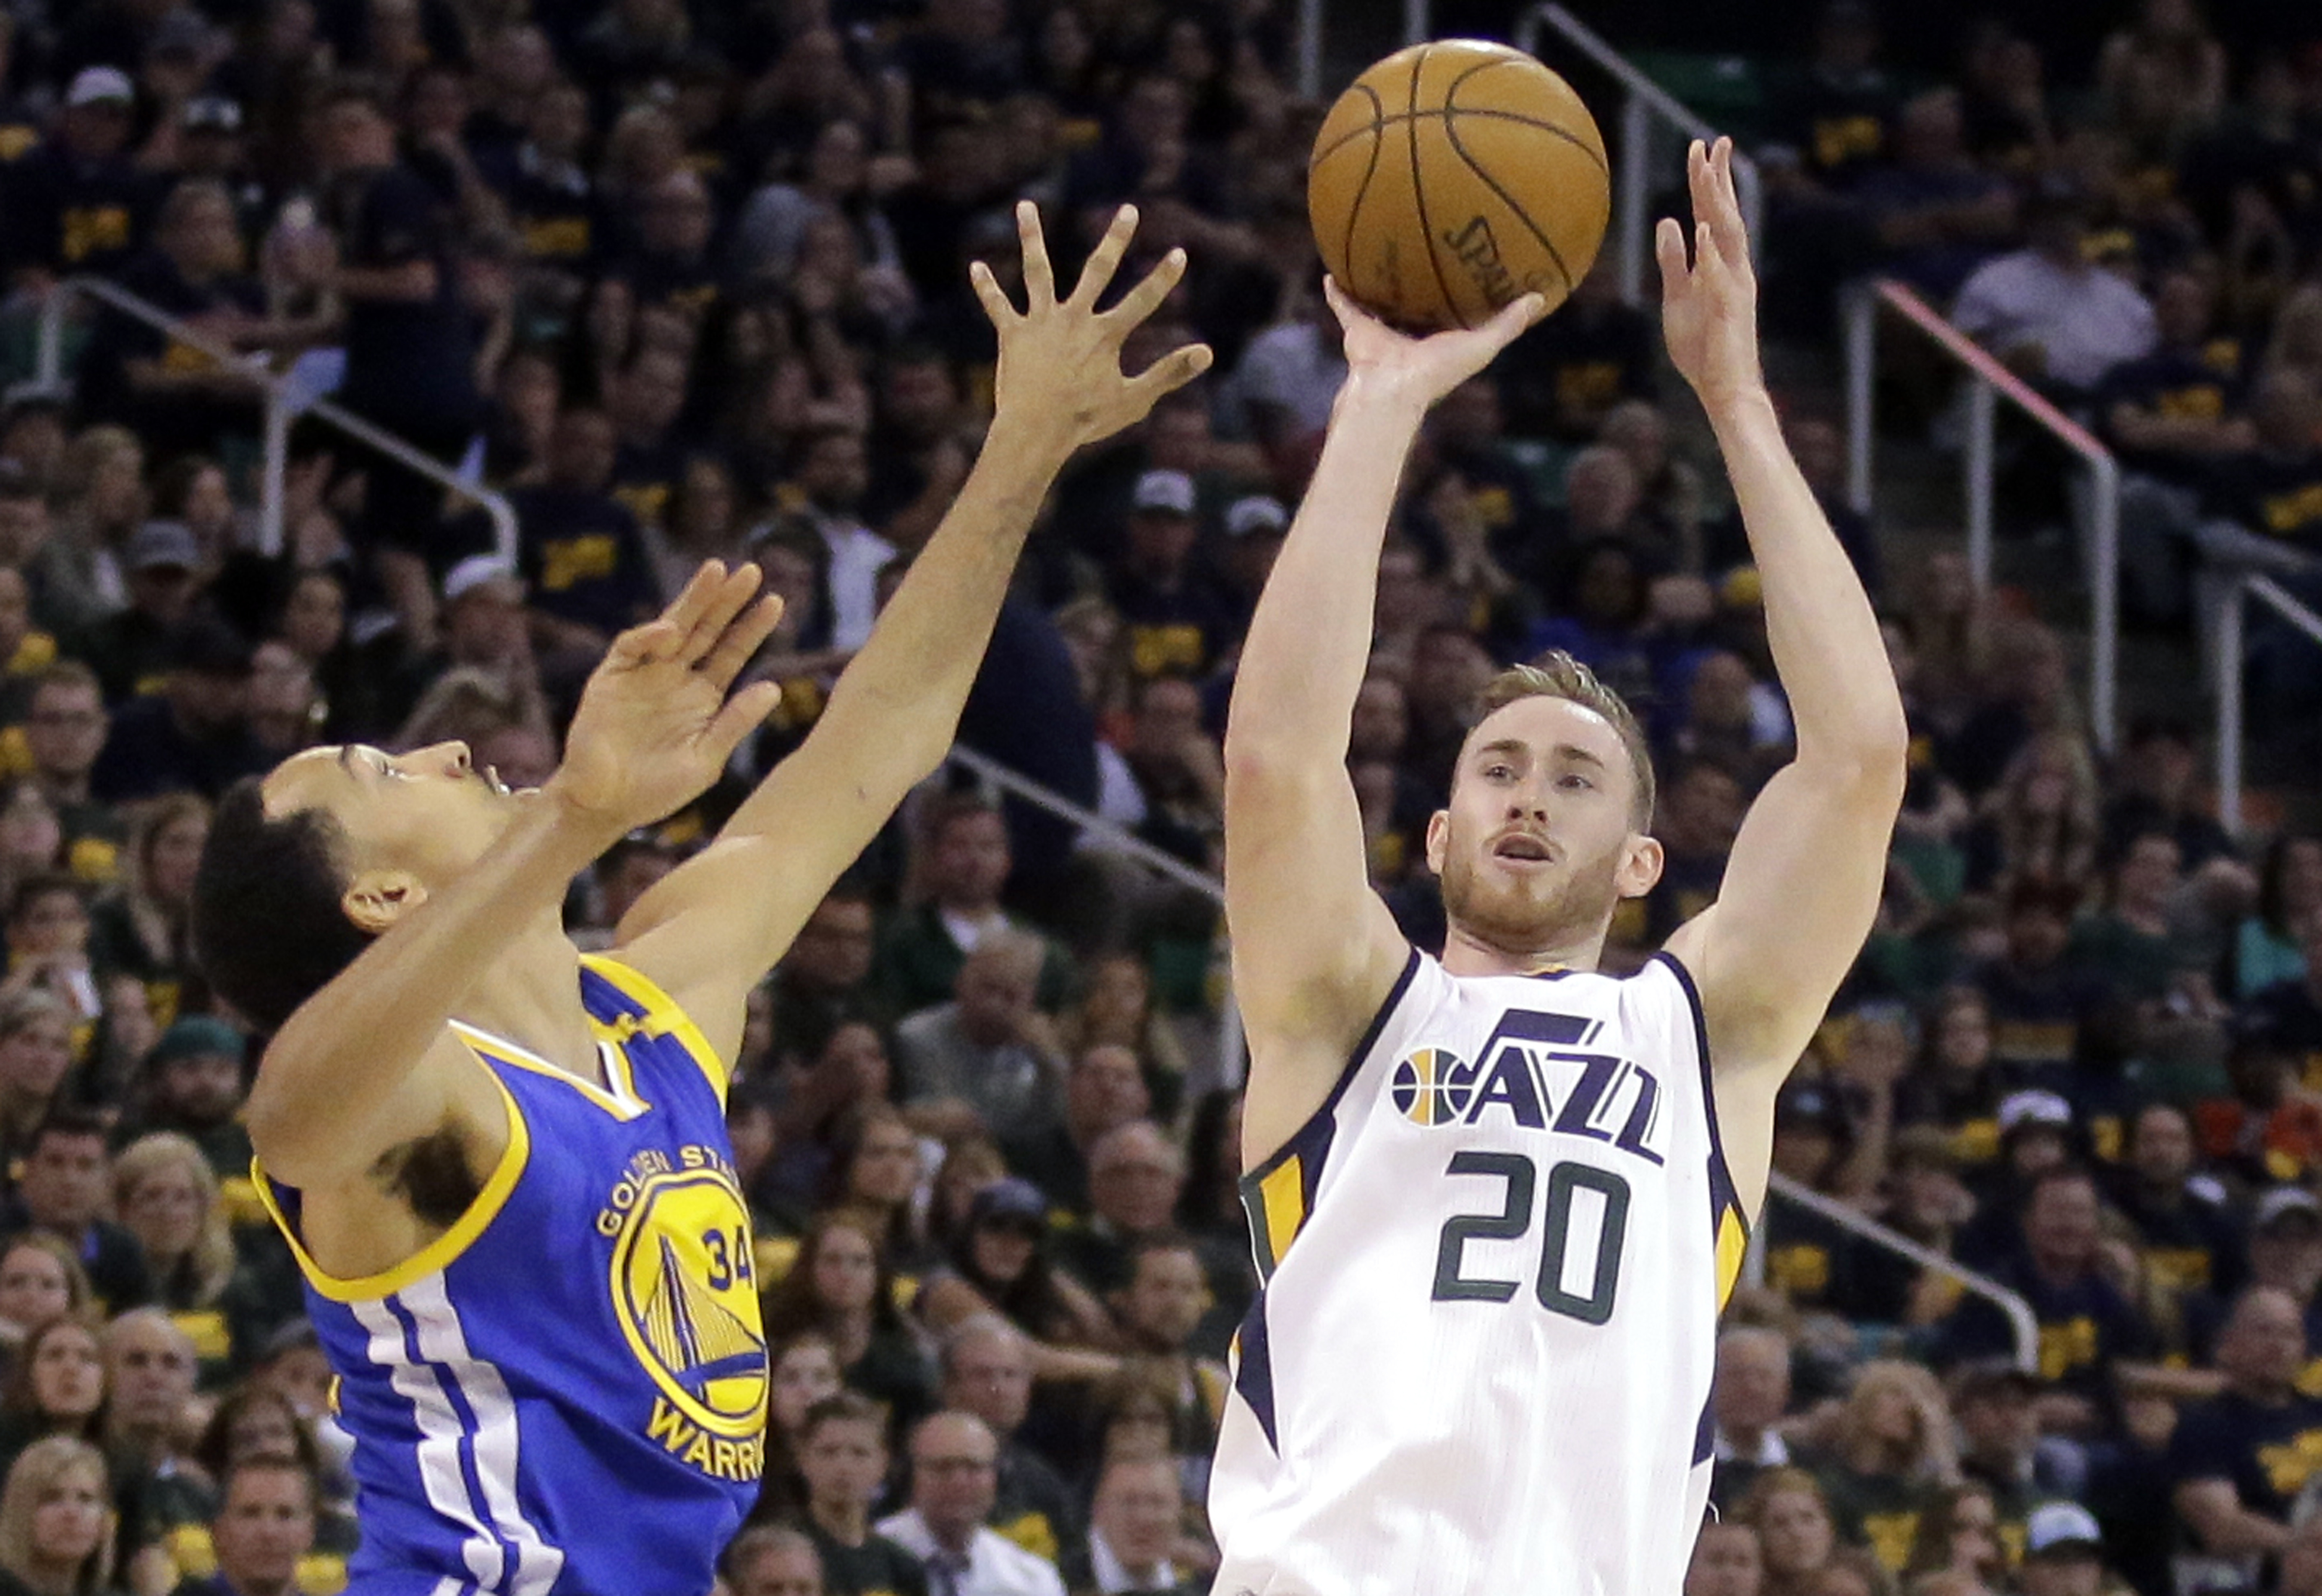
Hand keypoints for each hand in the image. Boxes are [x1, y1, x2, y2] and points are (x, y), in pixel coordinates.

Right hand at [548, 562, 785, 830]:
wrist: (604, 806)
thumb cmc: (657, 790)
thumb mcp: (705, 759)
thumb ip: (735, 724)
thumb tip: (775, 688)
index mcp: (703, 697)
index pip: (732, 652)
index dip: (752, 627)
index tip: (777, 601)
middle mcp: (676, 677)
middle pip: (707, 630)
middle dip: (727, 601)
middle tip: (752, 571)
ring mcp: (644, 674)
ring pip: (673, 626)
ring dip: (694, 600)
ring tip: (717, 572)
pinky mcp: (611, 677)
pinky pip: (631, 647)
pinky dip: (650, 636)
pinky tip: (671, 630)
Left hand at [972, 201, 1211, 454]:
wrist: (1036, 430)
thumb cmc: (1086, 420)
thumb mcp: (1135, 400)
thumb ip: (1170, 372)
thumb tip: (1207, 352)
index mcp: (1105, 334)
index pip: (1142, 300)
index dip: (1163, 278)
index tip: (1179, 253)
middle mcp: (1074, 318)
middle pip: (1098, 270)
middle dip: (1116, 239)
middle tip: (1128, 210)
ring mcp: (1041, 322)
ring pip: (1037, 271)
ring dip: (1032, 237)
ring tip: (1025, 205)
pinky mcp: (1012, 335)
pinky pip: (997, 306)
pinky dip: (986, 287)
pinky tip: (976, 267)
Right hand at [1324, 274, 1542, 410]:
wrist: (1392, 388)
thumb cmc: (1438, 372)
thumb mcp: (1482, 344)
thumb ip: (1508, 324)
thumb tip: (1540, 297)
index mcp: (1438, 342)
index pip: (1450, 315)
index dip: (1459, 295)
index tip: (1467, 270)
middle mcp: (1409, 337)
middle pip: (1414, 306)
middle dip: (1417, 286)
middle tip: (1421, 253)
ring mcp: (1382, 334)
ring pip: (1378, 303)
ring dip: (1375, 285)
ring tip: (1374, 256)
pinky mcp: (1356, 331)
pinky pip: (1344, 306)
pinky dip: (1337, 292)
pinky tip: (1332, 272)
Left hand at [1657, 137, 1763, 409]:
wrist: (1723, 386)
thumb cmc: (1702, 346)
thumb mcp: (1676, 296)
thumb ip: (1672, 260)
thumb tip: (1668, 221)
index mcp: (1721, 265)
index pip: (1713, 216)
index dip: (1708, 183)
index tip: (1701, 150)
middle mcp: (1734, 269)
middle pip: (1726, 215)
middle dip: (1719, 179)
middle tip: (1711, 143)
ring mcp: (1735, 288)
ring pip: (1728, 236)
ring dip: (1717, 203)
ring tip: (1706, 172)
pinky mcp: (1729, 310)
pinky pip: (1719, 276)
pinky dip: (1710, 252)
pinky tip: (1702, 229)